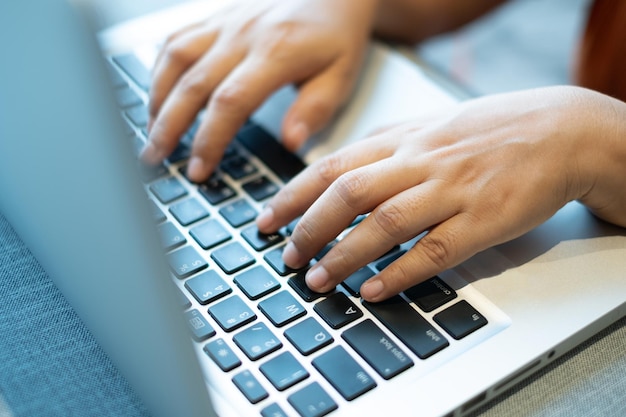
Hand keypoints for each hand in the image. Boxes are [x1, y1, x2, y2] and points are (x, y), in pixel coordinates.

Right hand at [142, 0, 377, 181]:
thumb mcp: (340, 76)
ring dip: (158, 98)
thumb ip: (314, 109)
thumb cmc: (336, 35)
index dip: (208, 139)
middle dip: (169, 127)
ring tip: (151, 132)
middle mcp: (244, 34)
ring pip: (176, 58)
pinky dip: (160, 68)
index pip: (230, 102)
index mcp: (277, 51)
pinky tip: (158, 94)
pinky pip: (176, 38)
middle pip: (192, 84)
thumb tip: (291, 142)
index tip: (198, 169)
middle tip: (155, 158)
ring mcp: (226, 22)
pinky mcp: (216, 16)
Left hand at [257, 86, 623, 301]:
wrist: (560, 132)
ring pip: (384, 224)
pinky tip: (372, 291)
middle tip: (287, 256)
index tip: (266, 221)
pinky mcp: (483, 220)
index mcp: (402, 139)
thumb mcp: (429, 124)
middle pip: (348, 194)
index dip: (292, 196)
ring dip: (344, 256)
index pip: (331, 167)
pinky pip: (433, 250)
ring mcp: (451, 190)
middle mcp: (420, 161)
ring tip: (317, 280)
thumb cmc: (491, 131)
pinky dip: (398, 273)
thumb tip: (337, 168)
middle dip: (309, 229)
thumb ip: (383, 143)